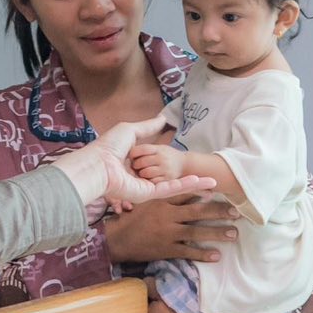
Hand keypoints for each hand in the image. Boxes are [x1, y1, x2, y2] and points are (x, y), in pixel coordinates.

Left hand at [46, 113, 217, 209]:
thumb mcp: (131, 131)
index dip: (168, 161)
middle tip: (208, 179)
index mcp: (130, 162)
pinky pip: (170, 189)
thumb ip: (148, 128)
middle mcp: (137, 176)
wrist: (99, 165)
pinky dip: (186, 186)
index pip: (153, 162)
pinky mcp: (147, 194)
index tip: (185, 161)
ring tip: (213, 183)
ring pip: (172, 184)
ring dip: (193, 184)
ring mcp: (143, 186)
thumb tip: (163, 119)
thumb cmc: (109, 147)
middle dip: (185, 178)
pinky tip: (203, 183)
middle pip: (165, 175)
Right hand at [102, 192, 239, 264]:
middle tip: (236, 213)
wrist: (116, 239)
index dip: (202, 189)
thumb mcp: (144, 200)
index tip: (218, 187)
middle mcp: (167, 216)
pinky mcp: (166, 249)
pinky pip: (187, 252)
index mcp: (161, 201)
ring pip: (196, 232)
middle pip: (197, 212)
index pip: (185, 192)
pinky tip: (216, 255)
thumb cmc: (130, 218)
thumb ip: (162, 193)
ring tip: (233, 233)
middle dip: (218, 212)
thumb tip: (184, 187)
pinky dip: (202, 254)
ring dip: (217, 233)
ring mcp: (167, 234)